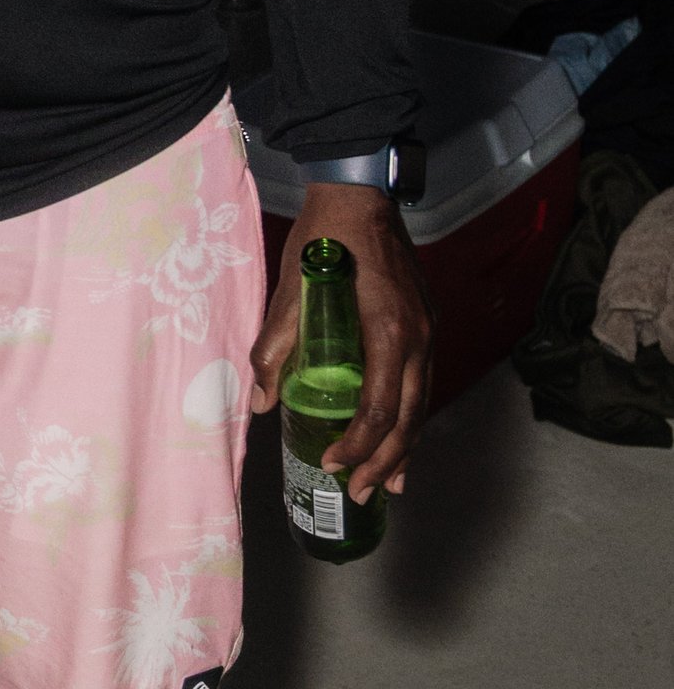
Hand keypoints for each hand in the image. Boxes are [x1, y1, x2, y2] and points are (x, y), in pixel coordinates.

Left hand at [249, 184, 432, 501]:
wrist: (360, 194)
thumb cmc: (323, 241)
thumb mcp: (289, 294)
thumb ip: (273, 349)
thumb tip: (261, 402)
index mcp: (388, 334)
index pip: (378, 411)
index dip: (357, 446)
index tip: (331, 464)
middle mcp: (418, 340)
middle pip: (408, 419)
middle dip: (385, 463)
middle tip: (359, 494)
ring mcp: (428, 332)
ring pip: (421, 405)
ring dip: (404, 448)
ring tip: (387, 484)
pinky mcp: (426, 324)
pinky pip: (422, 383)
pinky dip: (411, 416)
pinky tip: (401, 436)